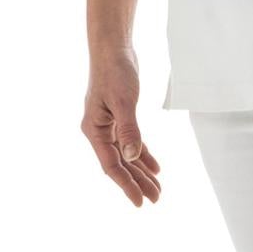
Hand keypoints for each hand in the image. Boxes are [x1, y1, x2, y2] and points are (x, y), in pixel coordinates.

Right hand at [81, 46, 162, 206]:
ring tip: (157, 189)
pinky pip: (131, 143)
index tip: (139, 202)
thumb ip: (128, 129)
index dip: (126, 185)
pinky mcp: (120, 118)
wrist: (113, 49)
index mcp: (94, 130)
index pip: (111, 165)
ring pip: (127, 156)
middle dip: (137, 182)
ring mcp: (109, 125)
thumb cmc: (114, 71)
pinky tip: (155, 167)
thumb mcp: (123, 101)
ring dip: (141, 172)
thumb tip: (132, 157)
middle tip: (156, 199)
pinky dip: (142, 155)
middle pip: (120, 164)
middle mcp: (100, 131)